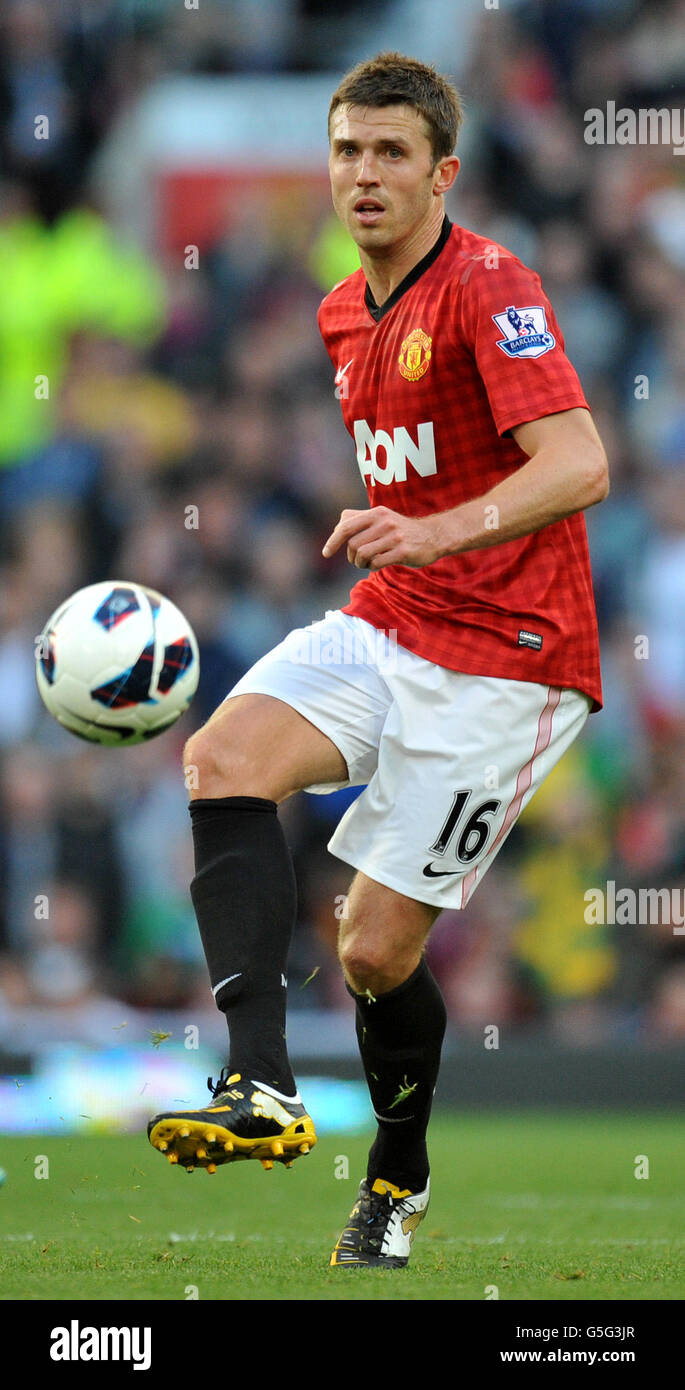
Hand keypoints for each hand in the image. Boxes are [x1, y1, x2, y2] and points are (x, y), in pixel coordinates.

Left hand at [321, 506, 446, 569]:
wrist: (433, 536)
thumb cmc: (402, 530)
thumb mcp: (382, 518)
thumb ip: (359, 519)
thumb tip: (337, 528)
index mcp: (376, 513)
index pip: (345, 526)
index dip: (332, 541)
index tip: (326, 553)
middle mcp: (384, 522)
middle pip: (352, 544)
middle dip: (351, 557)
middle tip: (359, 560)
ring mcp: (394, 536)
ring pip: (362, 554)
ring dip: (361, 564)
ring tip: (368, 563)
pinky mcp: (403, 551)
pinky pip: (376, 563)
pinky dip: (372, 568)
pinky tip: (378, 565)